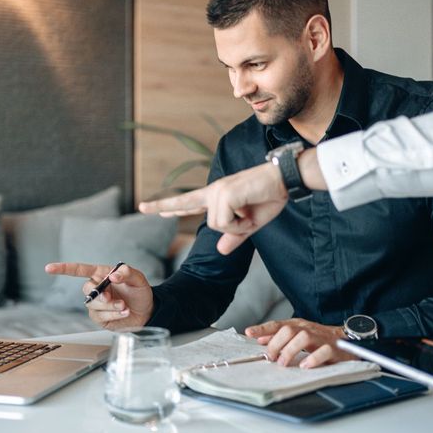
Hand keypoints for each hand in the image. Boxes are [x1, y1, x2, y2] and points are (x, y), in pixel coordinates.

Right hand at [45, 262, 153, 330]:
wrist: (147, 311)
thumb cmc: (140, 292)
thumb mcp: (138, 279)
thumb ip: (127, 273)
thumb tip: (113, 275)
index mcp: (102, 274)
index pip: (80, 270)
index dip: (64, 269)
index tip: (49, 268)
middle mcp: (97, 288)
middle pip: (87, 290)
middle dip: (101, 295)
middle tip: (115, 298)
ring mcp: (97, 304)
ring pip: (93, 304)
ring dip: (111, 306)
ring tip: (125, 306)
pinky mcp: (100, 317)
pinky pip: (101, 316)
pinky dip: (114, 315)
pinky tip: (124, 312)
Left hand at [140, 162, 287, 254]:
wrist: (284, 181)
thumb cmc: (270, 197)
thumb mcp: (251, 224)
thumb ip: (235, 237)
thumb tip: (220, 251)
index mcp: (217, 195)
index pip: (188, 201)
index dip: (168, 206)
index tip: (147, 207)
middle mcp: (214, 191)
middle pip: (198, 214)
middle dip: (183, 211)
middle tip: (160, 207)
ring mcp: (217, 191)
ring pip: (216, 225)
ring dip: (236, 226)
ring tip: (250, 212)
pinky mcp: (224, 194)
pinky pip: (225, 223)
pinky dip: (239, 225)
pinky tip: (249, 211)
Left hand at [245, 318, 354, 367]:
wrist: (346, 339)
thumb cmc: (318, 338)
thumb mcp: (297, 334)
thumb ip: (279, 336)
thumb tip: (260, 339)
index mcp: (298, 325)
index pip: (278, 324)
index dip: (263, 328)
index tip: (249, 333)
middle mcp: (307, 329)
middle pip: (288, 330)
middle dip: (276, 344)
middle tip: (271, 357)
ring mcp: (320, 338)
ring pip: (303, 337)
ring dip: (290, 350)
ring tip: (284, 363)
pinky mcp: (333, 349)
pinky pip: (323, 351)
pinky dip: (313, 359)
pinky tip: (305, 366)